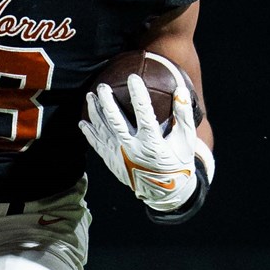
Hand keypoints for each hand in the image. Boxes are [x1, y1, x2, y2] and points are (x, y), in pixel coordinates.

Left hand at [79, 71, 200, 213]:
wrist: (166, 192)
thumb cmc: (178, 161)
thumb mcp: (186, 140)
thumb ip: (184, 115)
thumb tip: (180, 89)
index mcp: (152, 142)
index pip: (143, 112)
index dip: (138, 94)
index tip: (133, 77)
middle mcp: (133, 149)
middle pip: (115, 121)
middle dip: (107, 101)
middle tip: (102, 86)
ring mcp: (120, 156)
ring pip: (103, 131)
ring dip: (94, 113)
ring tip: (89, 96)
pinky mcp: (112, 163)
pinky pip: (97, 146)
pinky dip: (90, 134)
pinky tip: (82, 123)